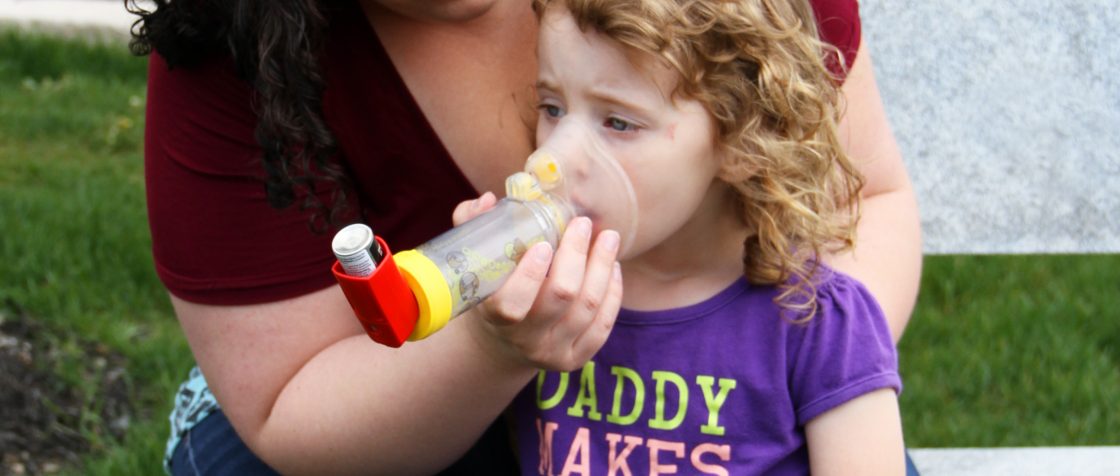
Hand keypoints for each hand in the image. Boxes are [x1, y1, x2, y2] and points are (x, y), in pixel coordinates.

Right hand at [451, 192, 623, 371]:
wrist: (503, 342)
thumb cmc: (491, 289)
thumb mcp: (475, 263)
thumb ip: (473, 227)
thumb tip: (488, 200)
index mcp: (494, 318)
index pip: (510, 304)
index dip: (529, 275)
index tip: (543, 244)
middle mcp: (524, 341)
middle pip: (560, 298)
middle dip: (576, 255)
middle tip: (584, 224)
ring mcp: (552, 353)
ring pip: (587, 308)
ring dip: (602, 267)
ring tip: (609, 238)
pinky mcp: (576, 359)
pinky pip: (603, 325)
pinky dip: (612, 292)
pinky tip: (613, 267)